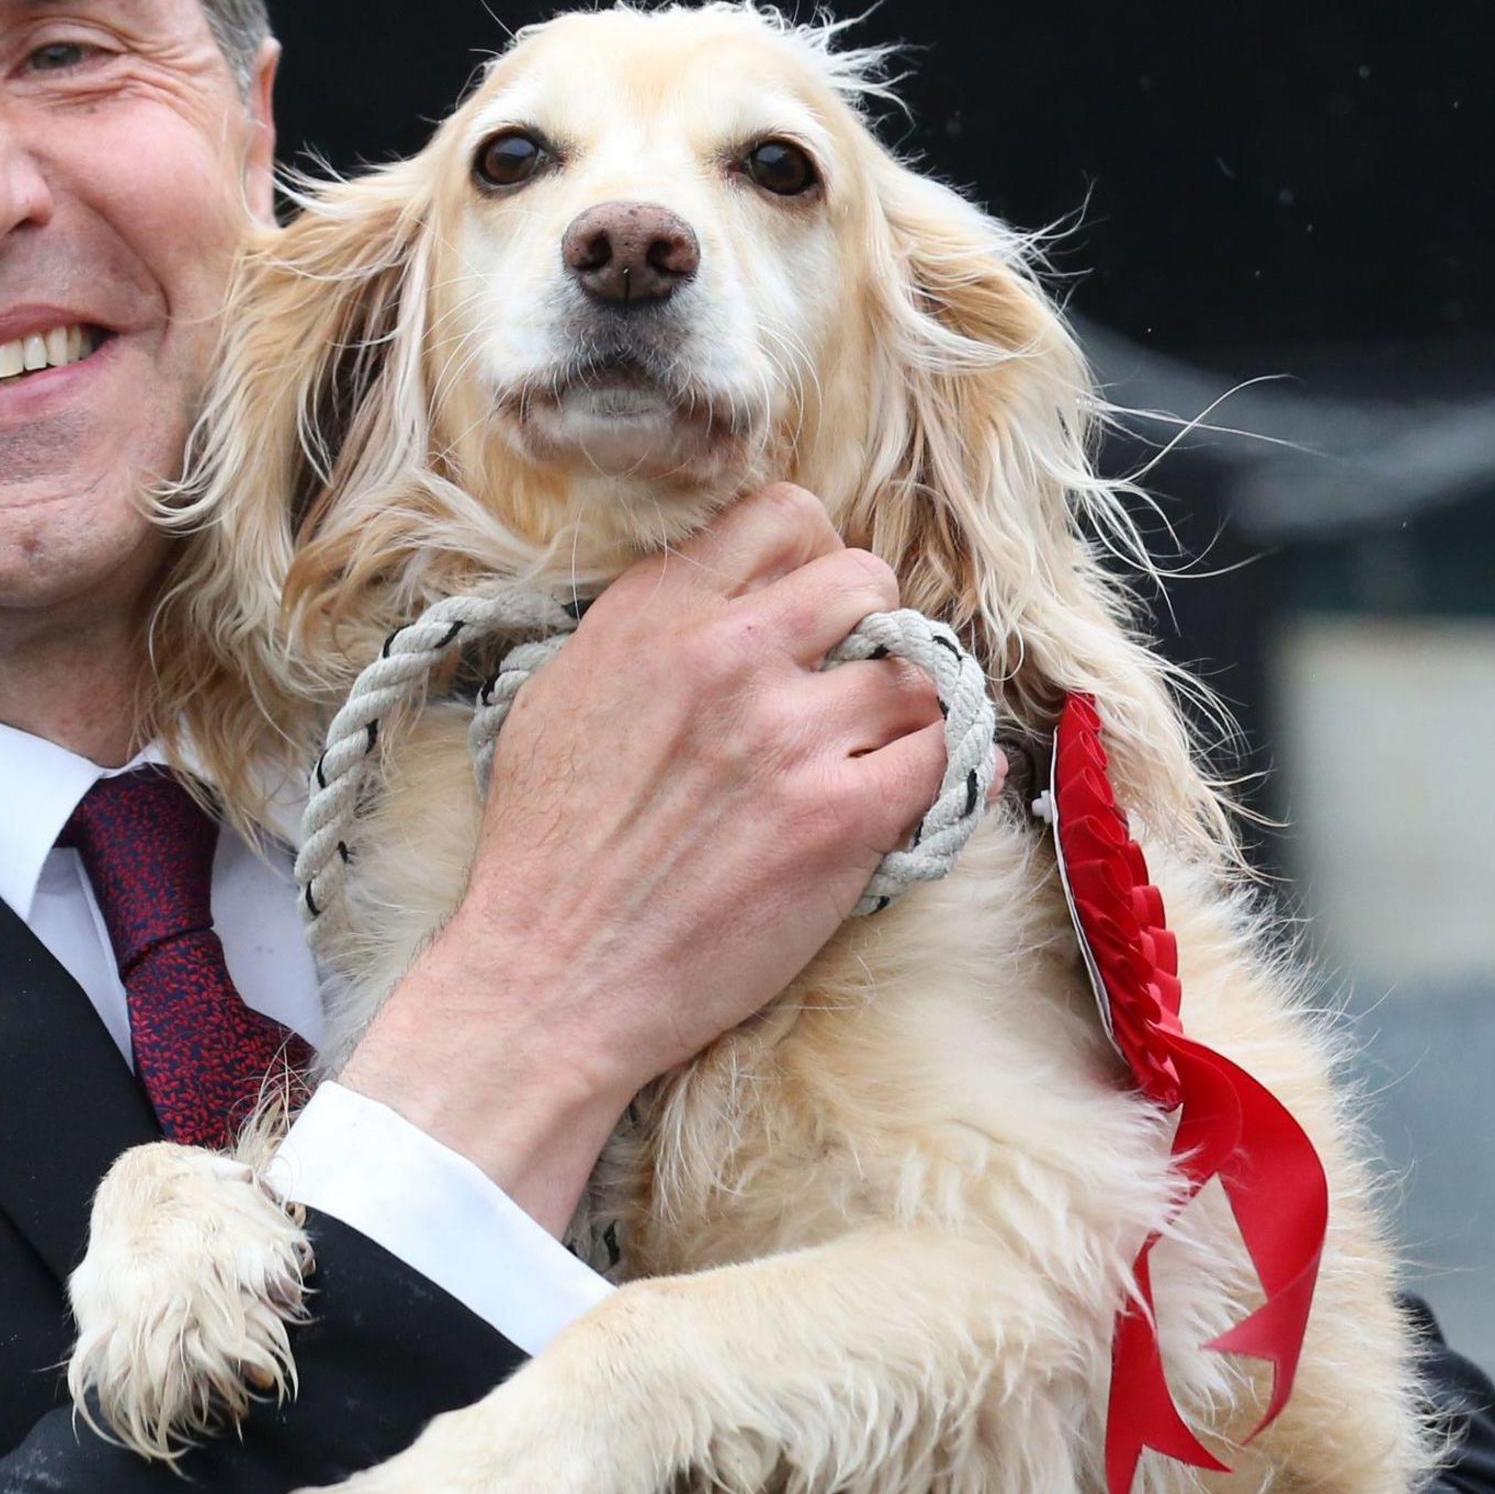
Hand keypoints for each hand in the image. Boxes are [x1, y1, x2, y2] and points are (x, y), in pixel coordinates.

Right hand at [335, 484, 949, 1229]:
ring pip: (918, 672)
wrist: (554, 975)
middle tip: (850, 679)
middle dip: (871, 624)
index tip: (807, 609)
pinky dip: (948, 772)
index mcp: (653, 613)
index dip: (811, 558)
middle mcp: (726, 654)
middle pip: (866, 578)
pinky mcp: (840, 818)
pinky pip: (946, 759)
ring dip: (906, 707)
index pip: (783, 518)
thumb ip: (644, 632)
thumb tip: (721, 602)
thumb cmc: (547, 849)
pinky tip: (918, 787)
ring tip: (872, 746)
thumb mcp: (558, 695)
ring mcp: (790, 735)